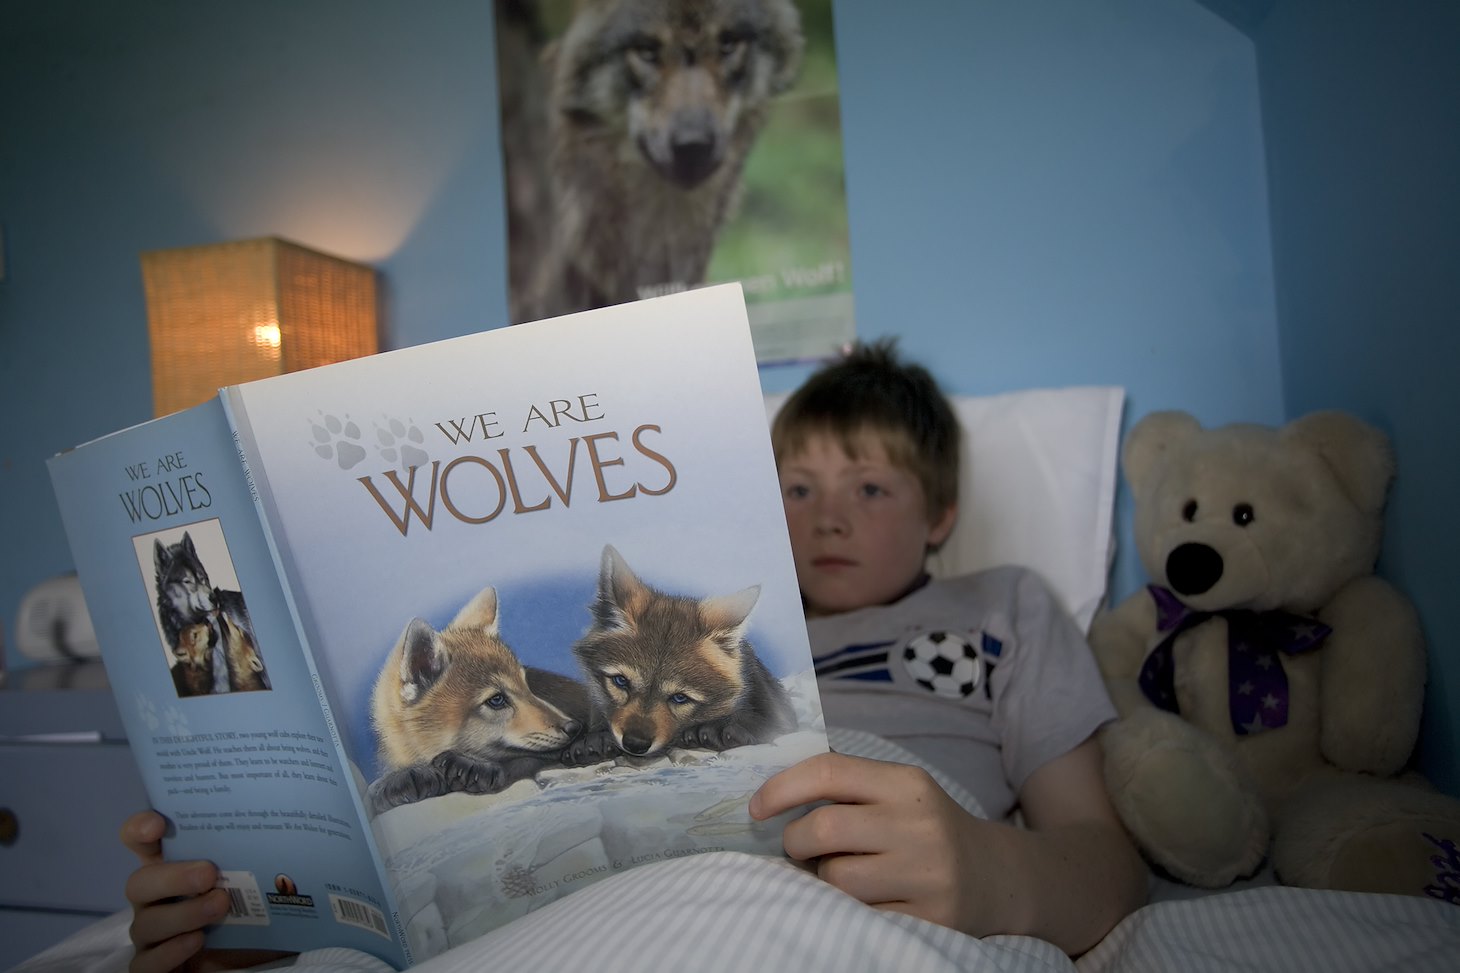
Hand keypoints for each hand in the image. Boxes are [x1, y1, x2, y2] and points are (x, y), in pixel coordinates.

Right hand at [120, 810, 293, 972]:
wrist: (259, 953)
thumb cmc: (256, 907)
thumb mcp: (262, 878)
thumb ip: (262, 852)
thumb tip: (298, 819)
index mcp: (175, 866)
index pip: (141, 842)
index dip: (140, 829)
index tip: (156, 826)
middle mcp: (157, 898)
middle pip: (139, 883)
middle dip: (172, 876)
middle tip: (209, 873)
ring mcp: (153, 934)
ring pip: (146, 923)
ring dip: (184, 913)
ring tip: (220, 906)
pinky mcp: (156, 965)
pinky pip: (147, 963)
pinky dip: (170, 952)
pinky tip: (196, 942)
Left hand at [749, 752, 1003, 935]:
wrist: (995, 877)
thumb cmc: (927, 829)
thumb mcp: (899, 793)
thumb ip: (846, 785)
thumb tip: (773, 786)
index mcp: (906, 784)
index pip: (828, 771)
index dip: (781, 788)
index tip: (756, 807)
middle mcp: (920, 825)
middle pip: (823, 829)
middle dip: (795, 841)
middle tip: (798, 848)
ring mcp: (927, 875)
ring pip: (836, 879)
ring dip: (823, 880)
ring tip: (841, 874)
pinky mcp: (930, 919)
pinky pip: (859, 917)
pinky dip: (849, 909)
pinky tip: (866, 898)